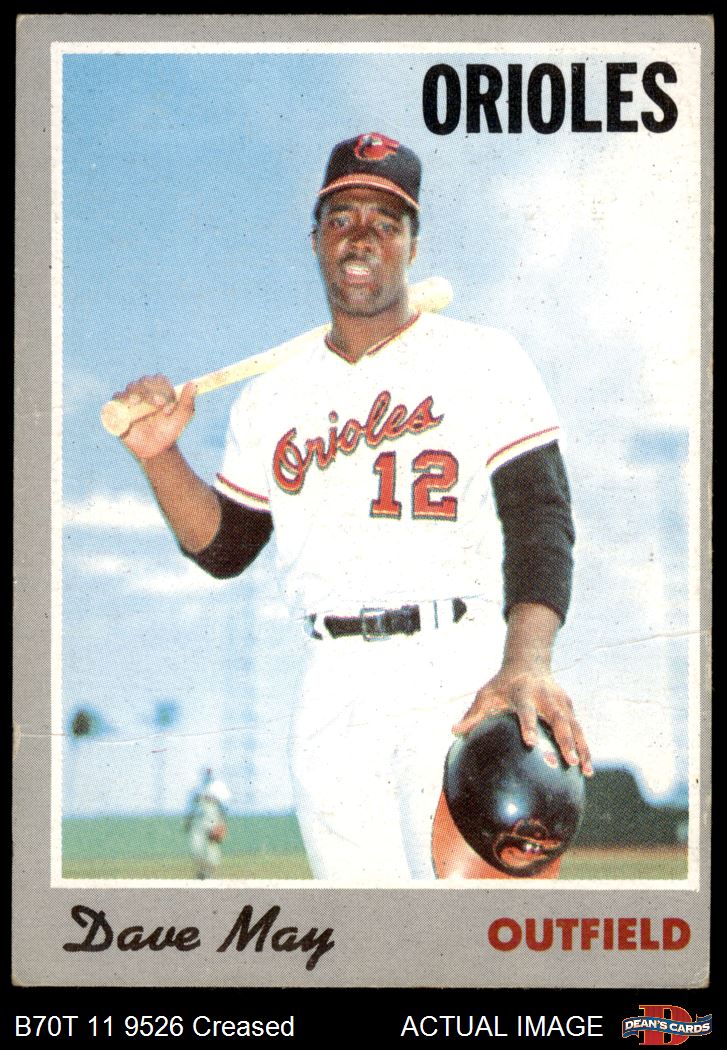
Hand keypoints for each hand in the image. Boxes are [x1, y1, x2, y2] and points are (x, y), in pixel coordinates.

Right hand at [112, 376, 195, 460]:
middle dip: (151, 391)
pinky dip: (121, 401)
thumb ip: (187, 402)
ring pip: (131, 387)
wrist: (156, 448)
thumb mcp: (181, 418)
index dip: (163, 388)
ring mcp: (131, 399)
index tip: (167, 403)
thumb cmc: (169, 431)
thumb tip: (192, 384)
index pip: (159, 380)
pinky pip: (116, 400)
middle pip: (144, 381)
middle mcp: (145, 392)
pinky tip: (128, 408)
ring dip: (135, 392)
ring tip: (138, 402)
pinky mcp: (119, 409)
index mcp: (159, 390)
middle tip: (158, 404)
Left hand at [452, 666, 592, 776]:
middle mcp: (545, 697)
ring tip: (585, 770)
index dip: (529, 726)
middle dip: (565, 740)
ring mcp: (560, 702)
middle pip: (558, 719)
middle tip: (570, 761)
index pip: (526, 711)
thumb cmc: (502, 685)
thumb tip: (454, 732)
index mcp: (523, 693)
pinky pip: (579, 729)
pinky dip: (584, 746)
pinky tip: (587, 768)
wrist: (527, 663)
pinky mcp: (569, 708)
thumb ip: (473, 714)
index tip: (530, 743)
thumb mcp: (486, 695)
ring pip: (574, 726)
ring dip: (581, 747)